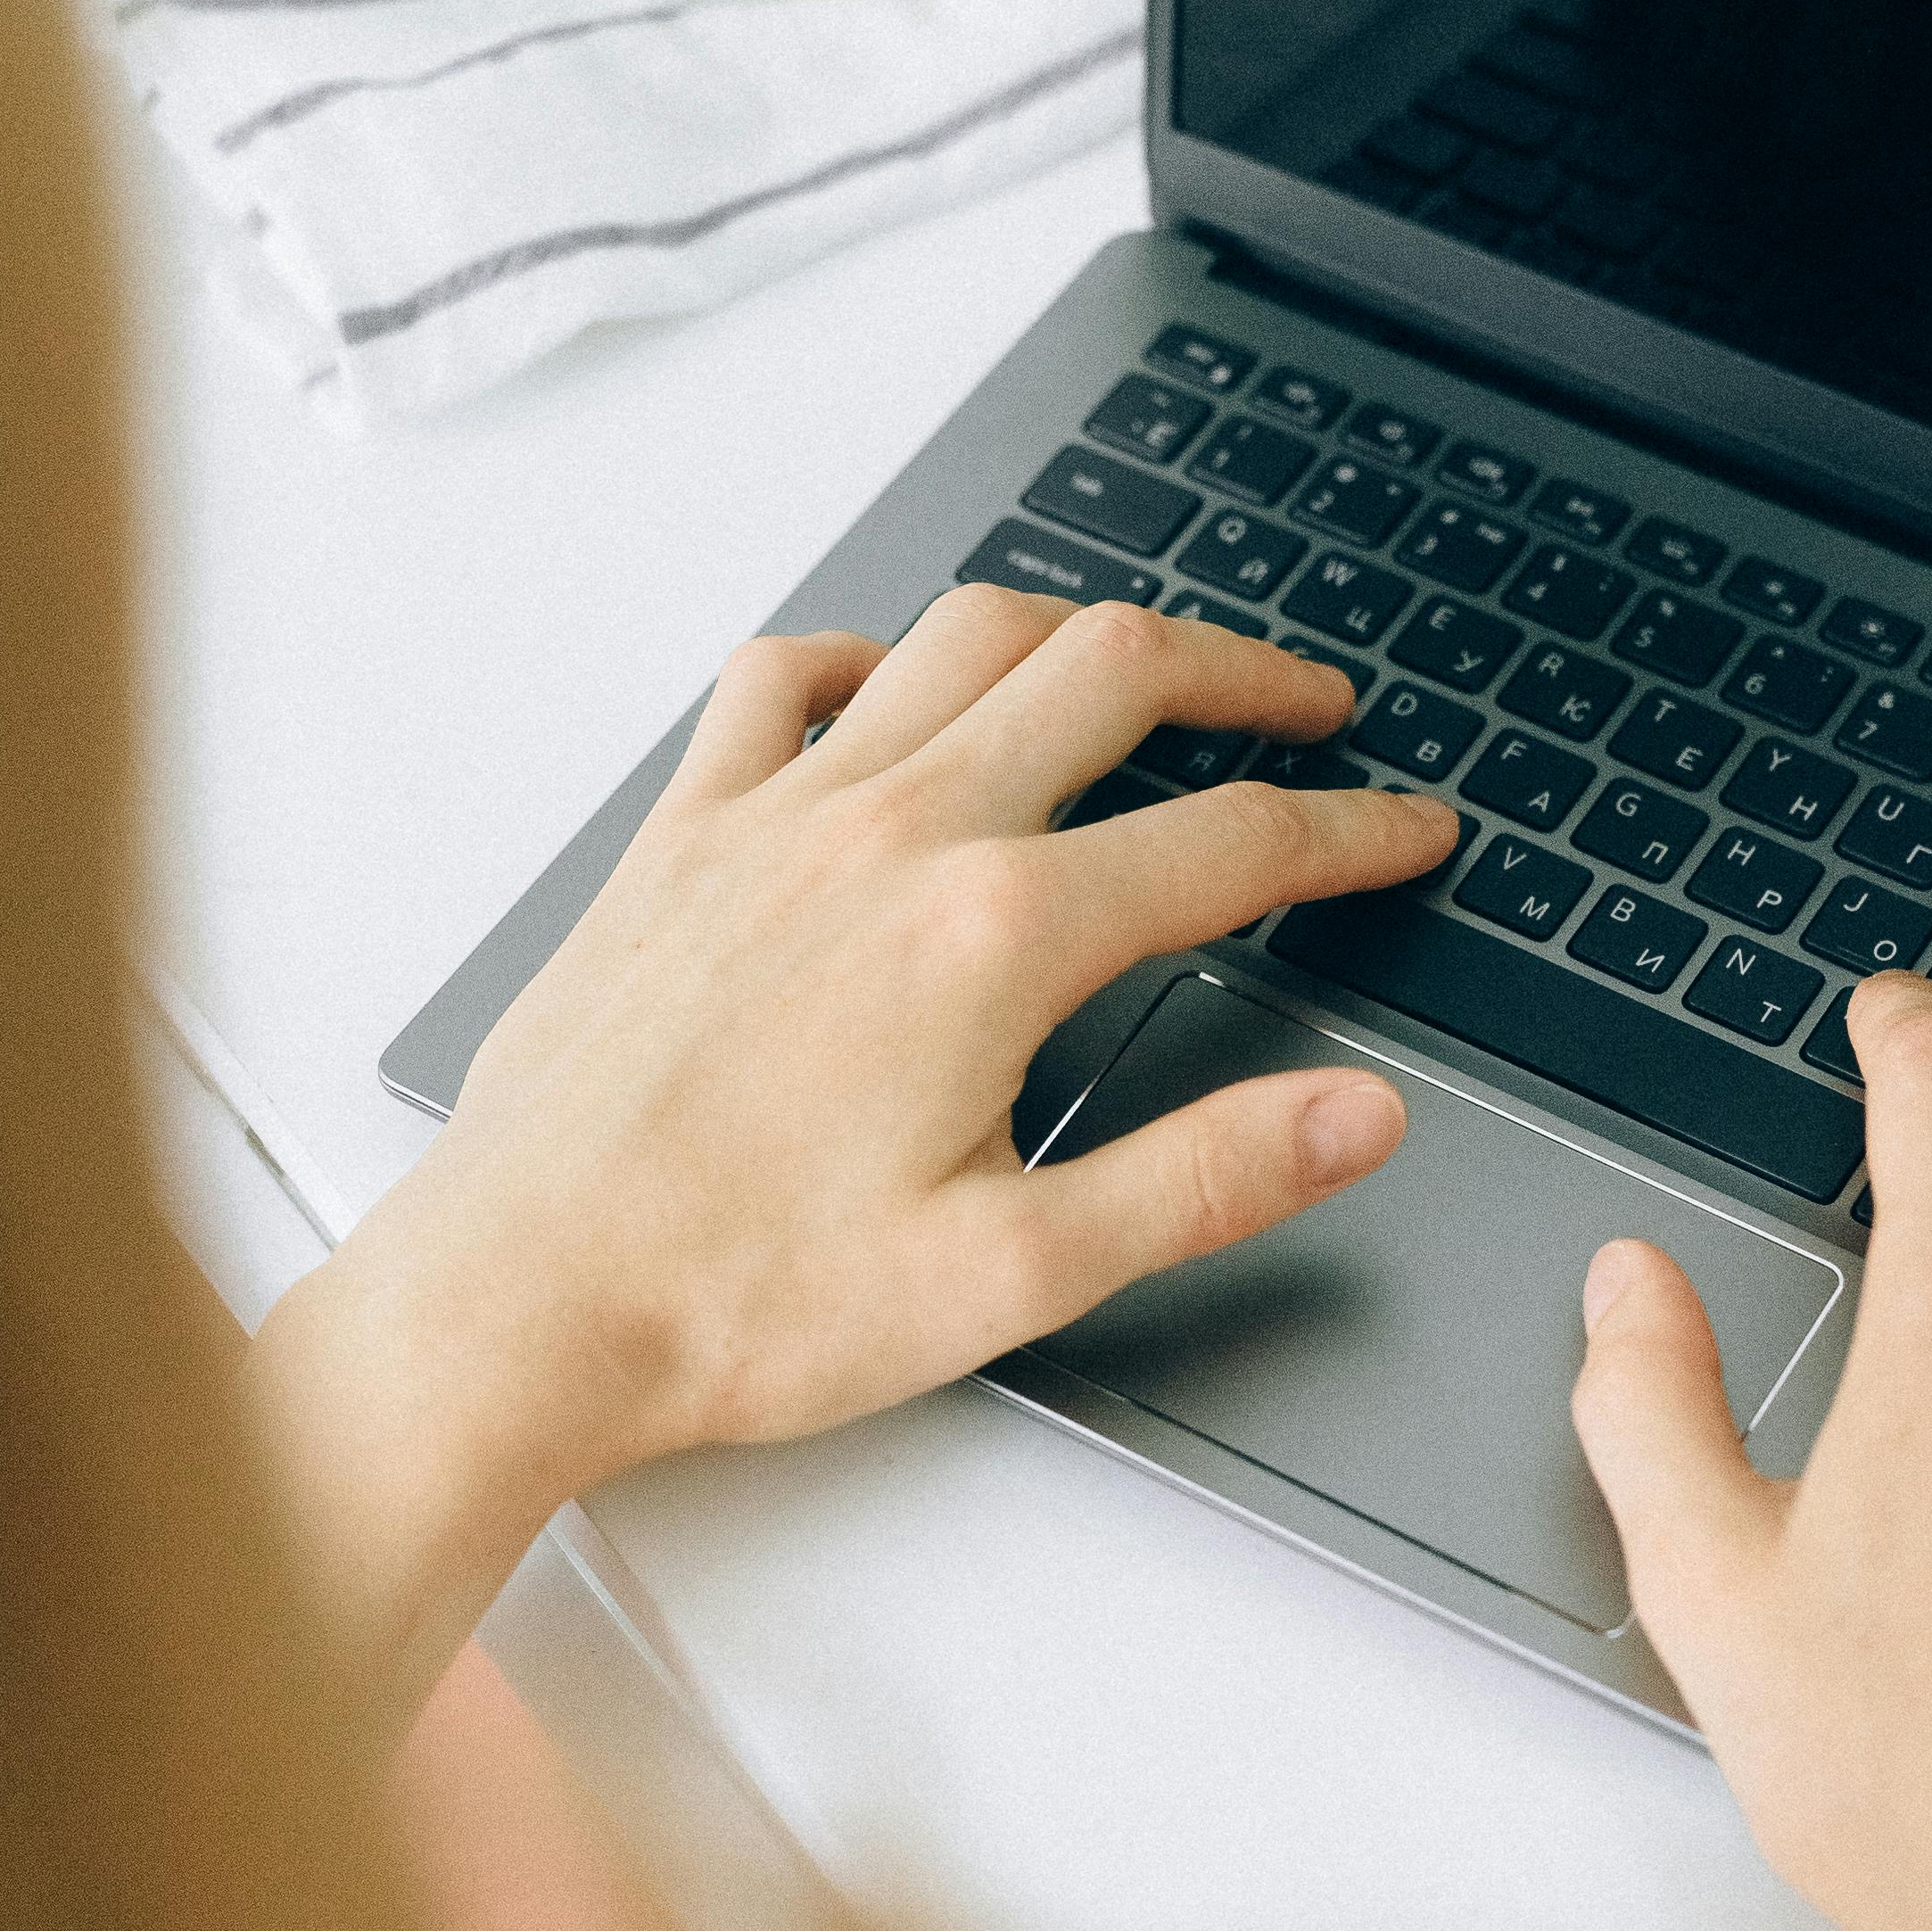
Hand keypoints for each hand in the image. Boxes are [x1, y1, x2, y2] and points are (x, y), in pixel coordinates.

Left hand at [252, 590, 1454, 1726]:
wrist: (520, 1299)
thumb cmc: (736, 1301)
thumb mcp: (1012, 1274)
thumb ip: (1203, 1177)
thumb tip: (1354, 1117)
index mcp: (991, 937)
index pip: (1229, 843)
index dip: (1351, 830)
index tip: (1411, 830)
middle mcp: (890, 834)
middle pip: (1111, 670)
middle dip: (1243, 670)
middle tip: (1312, 705)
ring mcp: (775, 815)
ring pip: (961, 635)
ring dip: (1077, 629)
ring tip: (1144, 665)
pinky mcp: (682, 836)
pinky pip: (779, 678)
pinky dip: (863, 654)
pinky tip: (895, 688)